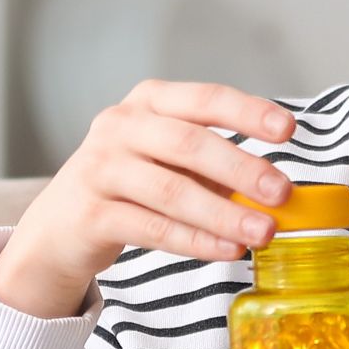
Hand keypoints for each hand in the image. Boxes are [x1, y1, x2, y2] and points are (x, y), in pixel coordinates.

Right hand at [0, 80, 296, 318]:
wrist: (59, 225)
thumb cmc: (133, 182)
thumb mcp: (173, 158)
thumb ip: (219, 164)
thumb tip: (278, 188)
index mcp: (152, 101)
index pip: (206, 98)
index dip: (249, 112)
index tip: (288, 130)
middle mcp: (121, 126)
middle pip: (190, 144)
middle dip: (242, 169)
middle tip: (282, 193)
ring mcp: (100, 168)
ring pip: (171, 191)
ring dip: (224, 214)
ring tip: (263, 232)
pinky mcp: (89, 213)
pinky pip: (151, 228)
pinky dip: (195, 241)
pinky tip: (227, 250)